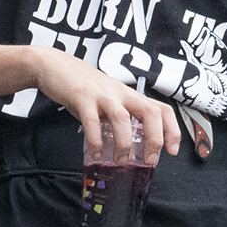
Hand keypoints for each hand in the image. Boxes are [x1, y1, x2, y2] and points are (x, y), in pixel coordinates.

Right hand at [31, 45, 202, 163]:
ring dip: (124, 144)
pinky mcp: (81, 97)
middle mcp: (121, 93)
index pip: (161, 109)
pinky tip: (96, 153)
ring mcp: (102, 95)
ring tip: (120, 161)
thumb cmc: (82, 86)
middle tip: (150, 160)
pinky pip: (91, 121)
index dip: (172, 129)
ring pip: (122, 118)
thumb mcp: (108, 100)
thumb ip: (117, 120)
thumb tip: (126, 148)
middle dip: (155, 138)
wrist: (54, 65)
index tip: (172, 151)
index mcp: (130, 95)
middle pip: (150, 112)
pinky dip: (96, 140)